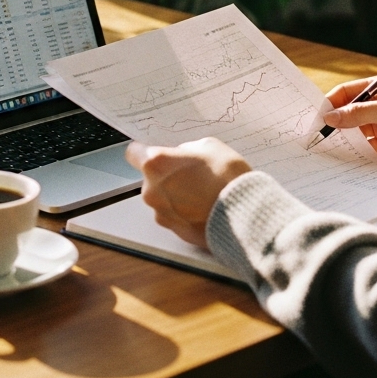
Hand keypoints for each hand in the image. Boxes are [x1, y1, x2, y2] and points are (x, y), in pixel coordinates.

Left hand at [125, 137, 250, 247]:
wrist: (243, 214)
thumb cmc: (228, 177)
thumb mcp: (210, 146)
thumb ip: (187, 150)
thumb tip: (182, 156)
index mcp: (157, 164)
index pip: (133, 153)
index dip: (144, 151)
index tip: (154, 152)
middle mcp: (152, 190)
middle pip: (150, 178)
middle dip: (166, 175)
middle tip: (191, 173)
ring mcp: (161, 213)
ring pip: (162, 198)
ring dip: (175, 194)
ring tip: (202, 192)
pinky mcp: (173, 230)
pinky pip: (173, 215)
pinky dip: (184, 212)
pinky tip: (204, 207)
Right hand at [322, 75, 376, 164]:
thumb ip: (360, 113)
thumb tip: (330, 117)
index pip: (346, 92)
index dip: (331, 103)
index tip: (318, 116)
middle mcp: (376, 106)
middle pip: (347, 114)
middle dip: (333, 123)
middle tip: (317, 135)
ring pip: (353, 132)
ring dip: (342, 139)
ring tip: (327, 149)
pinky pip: (364, 149)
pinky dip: (354, 153)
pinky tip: (344, 159)